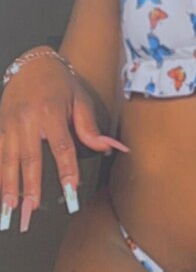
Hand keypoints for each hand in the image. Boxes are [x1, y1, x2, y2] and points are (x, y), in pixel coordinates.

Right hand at [0, 55, 127, 233]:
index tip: (71, 191)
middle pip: (29, 157)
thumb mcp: (80, 99)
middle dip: (30, 185)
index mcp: (50, 112)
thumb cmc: (60, 83)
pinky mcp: (0, 125)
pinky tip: (0, 190)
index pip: (61, 147)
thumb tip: (108, 148)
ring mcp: (10, 122)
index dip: (67, 170)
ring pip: (7, 158)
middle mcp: (27, 119)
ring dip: (8, 184)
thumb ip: (89, 126)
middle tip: (31, 208)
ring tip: (9, 206)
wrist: (32, 63)